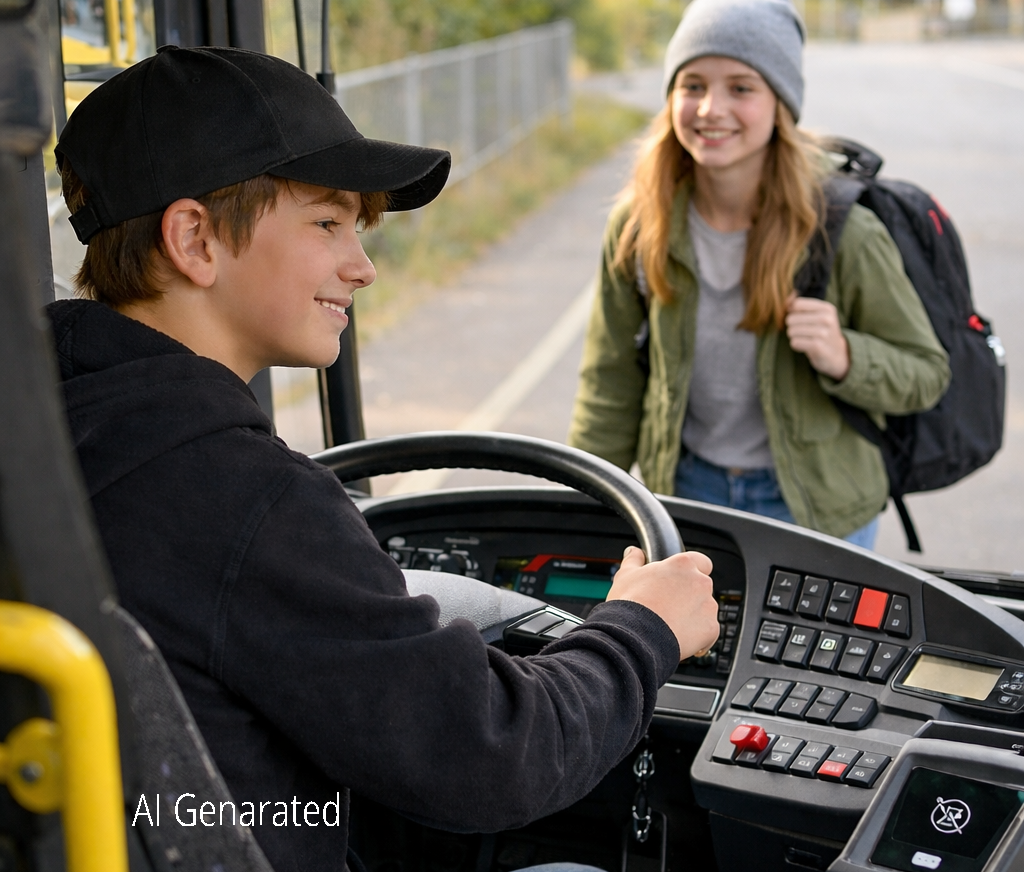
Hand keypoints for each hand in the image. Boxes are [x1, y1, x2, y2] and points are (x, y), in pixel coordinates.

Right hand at [606, 546, 718, 660]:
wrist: (636, 636)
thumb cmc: (631, 604)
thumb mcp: (625, 576)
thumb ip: (633, 560)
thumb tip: (634, 553)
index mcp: (682, 565)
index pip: (701, 561)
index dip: (692, 570)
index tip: (681, 579)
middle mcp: (700, 582)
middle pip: (702, 587)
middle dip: (690, 595)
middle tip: (669, 605)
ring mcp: (708, 606)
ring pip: (706, 609)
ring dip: (694, 615)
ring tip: (670, 624)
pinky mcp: (711, 628)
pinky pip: (709, 631)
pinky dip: (698, 636)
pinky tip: (679, 637)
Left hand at [785, 295, 850, 380]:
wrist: (837, 354)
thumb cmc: (822, 331)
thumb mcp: (817, 314)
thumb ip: (800, 305)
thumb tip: (786, 300)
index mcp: (827, 308)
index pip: (797, 304)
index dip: (792, 311)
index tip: (798, 317)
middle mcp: (827, 318)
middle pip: (791, 318)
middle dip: (792, 326)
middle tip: (803, 331)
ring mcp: (823, 333)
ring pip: (791, 331)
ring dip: (794, 336)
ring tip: (805, 338)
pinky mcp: (818, 346)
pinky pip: (794, 342)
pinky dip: (797, 345)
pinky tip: (806, 346)